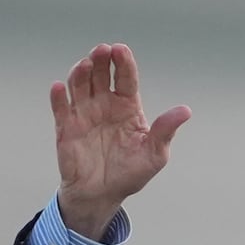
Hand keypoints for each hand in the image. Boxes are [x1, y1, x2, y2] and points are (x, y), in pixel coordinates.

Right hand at [51, 43, 189, 238]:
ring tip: (85, 65)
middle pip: (101, 75)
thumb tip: (186, 111)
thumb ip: (165, 130)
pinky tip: (59, 88)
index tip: (120, 50)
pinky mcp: (66, 126)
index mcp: (127, 107)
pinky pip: (60, 107)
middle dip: (101, 60)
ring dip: (80, 73)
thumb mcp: (155, 154)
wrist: (103, 195)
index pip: (126, 79)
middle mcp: (104, 104)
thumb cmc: (130, 174)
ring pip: (79, 84)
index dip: (123, 63)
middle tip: (102, 51)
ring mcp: (84, 113)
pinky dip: (58, 96)